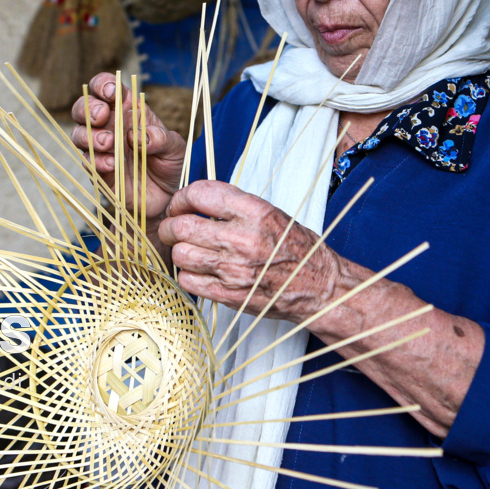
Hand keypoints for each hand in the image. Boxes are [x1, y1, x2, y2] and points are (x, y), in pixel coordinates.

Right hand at [70, 74, 187, 227]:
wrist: (167, 196)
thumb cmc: (170, 163)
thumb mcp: (175, 147)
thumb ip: (161, 138)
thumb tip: (138, 136)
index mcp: (127, 109)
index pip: (106, 87)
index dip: (103, 84)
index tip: (111, 92)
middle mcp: (109, 125)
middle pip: (84, 107)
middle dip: (88, 107)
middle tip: (102, 115)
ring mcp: (101, 148)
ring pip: (79, 133)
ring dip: (89, 135)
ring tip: (109, 143)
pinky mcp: (98, 170)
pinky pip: (88, 161)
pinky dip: (97, 161)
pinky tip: (113, 165)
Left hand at [158, 180, 341, 323]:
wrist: (319, 286)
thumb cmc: (297, 248)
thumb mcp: (271, 214)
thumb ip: (235, 206)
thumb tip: (198, 201)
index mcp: (255, 212)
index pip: (200, 193)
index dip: (182, 197)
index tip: (180, 204)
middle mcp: (242, 239)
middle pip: (182, 226)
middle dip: (170, 225)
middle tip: (172, 228)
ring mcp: (234, 269)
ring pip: (180, 254)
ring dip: (178, 250)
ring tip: (187, 249)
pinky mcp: (229, 294)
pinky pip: (188, 281)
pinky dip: (186, 275)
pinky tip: (197, 270)